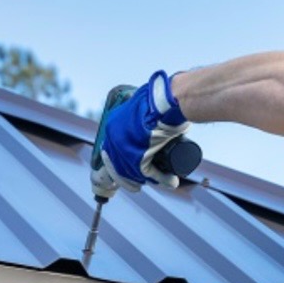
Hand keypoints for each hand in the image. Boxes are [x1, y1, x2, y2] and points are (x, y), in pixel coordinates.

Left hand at [94, 71, 190, 196]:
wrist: (169, 101)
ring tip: (162, 180)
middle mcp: (114, 138)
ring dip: (148, 179)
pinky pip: (148, 173)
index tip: (130, 168)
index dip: (121, 162)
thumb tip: (153, 116)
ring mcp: (124, 149)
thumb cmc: (162, 99)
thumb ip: (144, 110)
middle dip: (130, 177)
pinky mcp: (137, 158)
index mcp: (113, 124)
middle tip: (140, 182)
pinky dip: (161, 179)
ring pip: (132, 172)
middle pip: (119, 165)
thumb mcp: (146, 104)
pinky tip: (170, 181)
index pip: (113, 149)